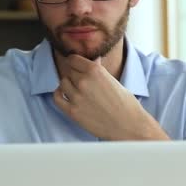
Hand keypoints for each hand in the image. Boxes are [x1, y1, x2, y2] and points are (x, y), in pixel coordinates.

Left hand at [53, 55, 167, 140]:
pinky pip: (57, 98)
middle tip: (82, 81)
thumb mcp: (113, 81)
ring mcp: (77, 97)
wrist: (129, 126)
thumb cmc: (125, 104)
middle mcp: (84, 81)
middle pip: (69, 71)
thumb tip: (93, 60)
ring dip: (68, 85)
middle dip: (74, 74)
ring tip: (77, 90)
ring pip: (63, 83)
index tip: (75, 65)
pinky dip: (59, 94)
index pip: (73, 59)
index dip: (74, 62)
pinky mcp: (72, 111)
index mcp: (95, 71)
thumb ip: (99, 70)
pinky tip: (65, 95)